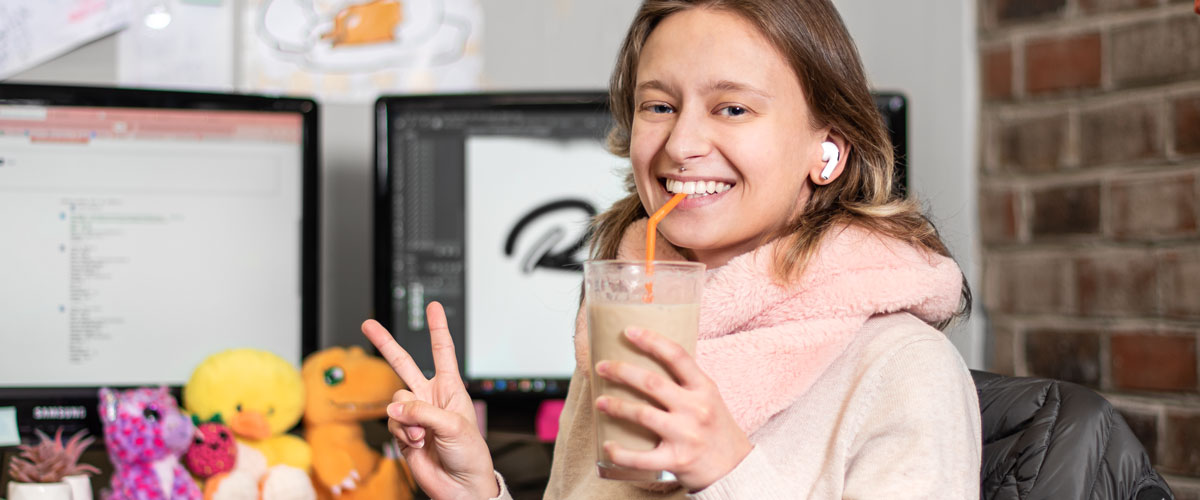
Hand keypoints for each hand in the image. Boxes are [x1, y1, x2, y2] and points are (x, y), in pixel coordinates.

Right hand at [362, 302, 498, 499]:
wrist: (461, 486)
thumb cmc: (470, 455)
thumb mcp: (454, 426)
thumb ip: (423, 412)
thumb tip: (395, 407)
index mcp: (450, 389)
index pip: (443, 352)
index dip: (438, 328)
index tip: (434, 307)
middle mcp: (430, 397)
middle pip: (404, 363)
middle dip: (385, 343)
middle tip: (368, 325)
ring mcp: (415, 414)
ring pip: (395, 400)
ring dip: (406, 418)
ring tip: (421, 435)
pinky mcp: (403, 432)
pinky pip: (393, 423)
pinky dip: (402, 432)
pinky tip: (416, 442)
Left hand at [594, 326, 751, 491]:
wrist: (736, 469)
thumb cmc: (716, 430)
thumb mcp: (710, 398)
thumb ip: (686, 381)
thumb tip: (651, 357)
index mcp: (704, 388)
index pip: (677, 356)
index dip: (652, 341)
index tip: (629, 331)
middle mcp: (696, 409)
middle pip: (652, 383)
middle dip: (622, 371)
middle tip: (602, 367)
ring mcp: (686, 435)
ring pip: (643, 414)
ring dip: (616, 406)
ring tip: (599, 401)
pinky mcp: (677, 460)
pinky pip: (642, 457)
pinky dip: (621, 452)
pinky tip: (607, 445)